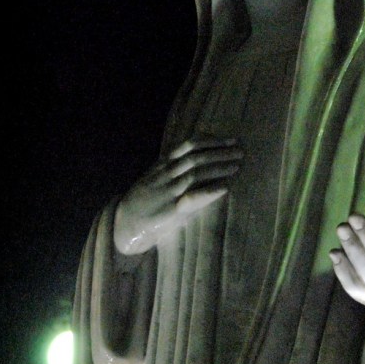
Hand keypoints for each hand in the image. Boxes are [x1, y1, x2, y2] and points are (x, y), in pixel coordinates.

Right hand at [114, 137, 241, 253]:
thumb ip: (171, 167)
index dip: (210, 141)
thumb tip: (194, 157)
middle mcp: (167, 175)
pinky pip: (193, 198)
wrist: (125, 223)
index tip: (229, 140)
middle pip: (196, 157)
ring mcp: (169, 192)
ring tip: (236, 166)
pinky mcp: (172, 210)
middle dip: (220, 152)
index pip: (188, 146)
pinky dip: (210, 191)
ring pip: (196, 173)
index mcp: (163, 165)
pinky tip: (225, 188)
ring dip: (219, 168)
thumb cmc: (143, 201)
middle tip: (239, 151)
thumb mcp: (154, 177)